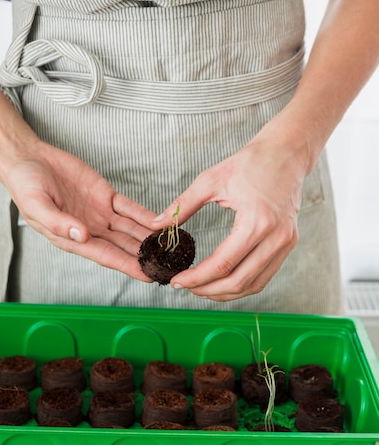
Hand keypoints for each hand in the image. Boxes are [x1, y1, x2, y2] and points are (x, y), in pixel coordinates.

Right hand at [4, 142, 155, 280]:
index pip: (106, 256)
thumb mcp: (36, 205)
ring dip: (150, 239)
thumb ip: (58, 223)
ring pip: (131, 229)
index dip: (128, 266)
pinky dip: (144, 215)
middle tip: (170, 266)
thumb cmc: (25, 186)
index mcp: (72, 239)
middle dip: (147, 258)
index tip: (149, 276)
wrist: (27, 159)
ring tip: (172, 247)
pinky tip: (161, 222)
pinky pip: (129, 208)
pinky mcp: (105, 196)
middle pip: (124, 247)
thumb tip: (82, 236)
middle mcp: (90, 230)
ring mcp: (99, 214)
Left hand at [150, 138, 305, 300]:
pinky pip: (265, 275)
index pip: (222, 264)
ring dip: (226, 293)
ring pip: (254, 284)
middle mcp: (276, 237)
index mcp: (257, 222)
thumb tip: (155, 225)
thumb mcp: (210, 180)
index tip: (177, 281)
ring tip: (201, 288)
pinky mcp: (289, 243)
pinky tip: (223, 280)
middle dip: (209, 290)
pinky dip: (243, 283)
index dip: (197, 278)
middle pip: (239, 281)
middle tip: (186, 287)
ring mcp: (286, 242)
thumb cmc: (250, 162)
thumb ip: (182, 206)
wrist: (286, 152)